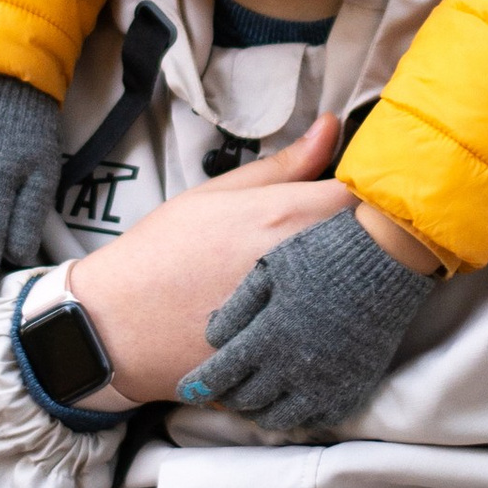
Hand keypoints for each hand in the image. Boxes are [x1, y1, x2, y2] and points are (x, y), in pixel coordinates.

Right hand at [75, 113, 353, 401]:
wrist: (116, 329)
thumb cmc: (160, 255)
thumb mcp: (215, 195)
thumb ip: (282, 165)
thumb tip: (331, 127)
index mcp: (284, 217)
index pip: (365, 197)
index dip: (371, 194)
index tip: (363, 196)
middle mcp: (302, 267)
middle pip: (371, 247)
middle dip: (366, 240)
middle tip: (347, 237)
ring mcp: (300, 318)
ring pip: (359, 295)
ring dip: (354, 285)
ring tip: (328, 279)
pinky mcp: (292, 360)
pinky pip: (335, 339)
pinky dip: (334, 327)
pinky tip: (312, 320)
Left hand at [183, 205, 439, 435]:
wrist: (387, 259)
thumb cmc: (324, 253)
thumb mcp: (270, 269)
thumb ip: (237, 306)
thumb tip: (212, 335)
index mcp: (268, 337)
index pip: (221, 375)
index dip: (200, 385)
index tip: (187, 389)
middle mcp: (294, 368)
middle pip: (247, 401)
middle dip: (228, 398)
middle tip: (221, 391)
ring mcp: (326, 383)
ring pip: (280, 419)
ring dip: (260, 412)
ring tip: (254, 400)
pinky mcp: (353, 387)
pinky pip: (318, 419)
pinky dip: (298, 415)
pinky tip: (291, 401)